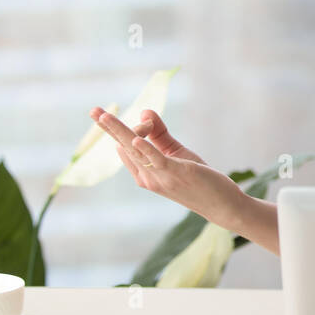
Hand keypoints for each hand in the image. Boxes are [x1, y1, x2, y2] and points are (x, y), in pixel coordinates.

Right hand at [87, 106, 248, 228]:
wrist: (221, 204)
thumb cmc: (198, 179)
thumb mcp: (175, 153)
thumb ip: (159, 134)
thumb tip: (145, 112)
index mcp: (144, 174)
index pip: (126, 147)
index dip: (128, 128)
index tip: (140, 118)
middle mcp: (147, 177)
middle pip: (124, 147)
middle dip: (108, 128)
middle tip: (93, 110)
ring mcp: (160, 177)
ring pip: (135, 150)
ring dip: (120, 131)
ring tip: (104, 116)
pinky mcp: (176, 174)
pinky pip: (157, 160)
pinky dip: (145, 149)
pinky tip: (136, 138)